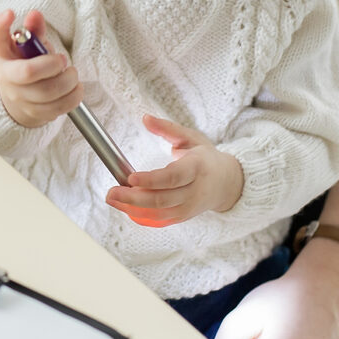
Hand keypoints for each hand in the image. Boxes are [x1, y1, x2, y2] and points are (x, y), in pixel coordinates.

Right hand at [0, 8, 82, 127]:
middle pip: (28, 72)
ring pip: (48, 92)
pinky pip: (58, 107)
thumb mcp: (25, 47)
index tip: (10, 12)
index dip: (0, 26)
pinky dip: (74, 96)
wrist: (18, 101)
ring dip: (68, 81)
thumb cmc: (25, 66)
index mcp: (2, 56)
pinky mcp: (35, 114)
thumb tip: (35, 15)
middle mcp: (7, 78)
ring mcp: (20, 98)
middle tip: (62, 60)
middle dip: (52, 64)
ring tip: (72, 74)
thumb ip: (33, 30)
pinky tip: (76, 88)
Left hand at [104, 114, 241, 225]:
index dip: (151, 180)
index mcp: (197, 168)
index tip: (130, 177)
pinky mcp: (182, 217)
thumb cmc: (206, 158)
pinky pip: (159, 219)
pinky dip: (140, 215)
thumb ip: (167, 128)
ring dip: (132, 208)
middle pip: (162, 199)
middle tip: (111, 192)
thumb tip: (145, 118)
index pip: (172, 177)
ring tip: (112, 199)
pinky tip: (124, 206)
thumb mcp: (191, 137)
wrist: (227, 183)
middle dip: (134, 198)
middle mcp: (194, 191)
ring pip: (159, 213)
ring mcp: (189, 207)